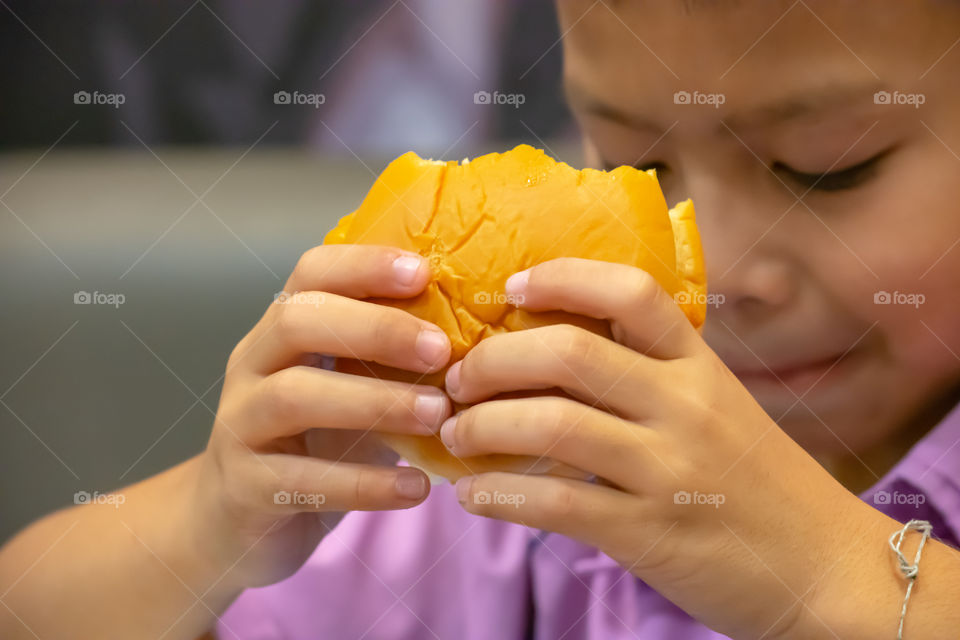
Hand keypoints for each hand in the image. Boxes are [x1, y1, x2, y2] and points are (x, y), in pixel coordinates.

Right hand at [193, 244, 452, 588]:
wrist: (235, 525)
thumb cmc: (312, 445)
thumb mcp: (349, 391)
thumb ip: (391, 362)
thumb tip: (483, 337)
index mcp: (280, 332)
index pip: (311, 274)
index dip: (364, 265)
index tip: (424, 272)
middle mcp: (252, 367)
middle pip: (298, 321)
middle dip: (375, 329)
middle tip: (442, 350)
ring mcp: (240, 426)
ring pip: (294, 396)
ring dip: (376, 402)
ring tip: (439, 416)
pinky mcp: (245, 489)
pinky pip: (303, 481)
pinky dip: (366, 484)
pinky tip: (417, 489)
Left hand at [441, 257, 878, 638]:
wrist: (827, 570)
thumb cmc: (759, 483)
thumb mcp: (720, 408)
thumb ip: (654, 378)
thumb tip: (554, 357)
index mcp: (700, 366)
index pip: (630, 293)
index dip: (562, 278)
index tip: (511, 288)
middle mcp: (684, 406)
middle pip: (569, 354)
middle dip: (493, 360)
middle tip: (458, 378)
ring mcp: (668, 470)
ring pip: (551, 425)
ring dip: (482, 425)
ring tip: (454, 434)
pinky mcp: (650, 532)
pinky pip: (555, 505)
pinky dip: (498, 497)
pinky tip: (472, 496)